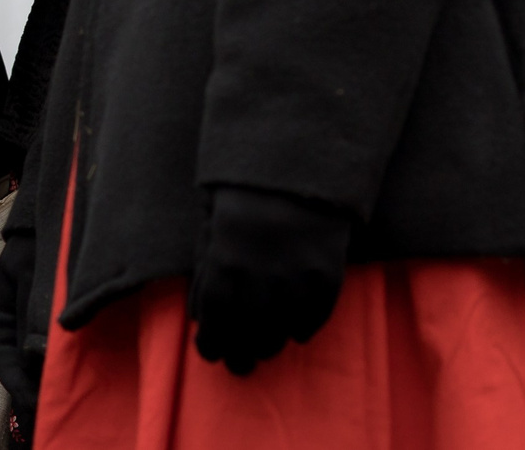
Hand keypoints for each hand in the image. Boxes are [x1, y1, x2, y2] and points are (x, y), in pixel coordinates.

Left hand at [189, 185, 351, 374]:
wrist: (301, 160)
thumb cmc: (246, 185)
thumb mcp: (211, 215)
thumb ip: (205, 264)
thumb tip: (198, 311)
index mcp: (224, 260)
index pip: (213, 320)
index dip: (210, 342)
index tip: (210, 351)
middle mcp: (259, 278)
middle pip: (246, 334)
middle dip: (239, 353)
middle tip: (238, 364)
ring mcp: (296, 280)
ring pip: (279, 333)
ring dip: (269, 345)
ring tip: (263, 350)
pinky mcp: (327, 277)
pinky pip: (313, 319)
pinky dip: (302, 329)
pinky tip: (294, 331)